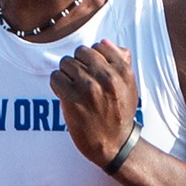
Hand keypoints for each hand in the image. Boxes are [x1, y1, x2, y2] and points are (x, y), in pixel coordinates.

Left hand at [50, 41, 139, 166]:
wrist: (114, 144)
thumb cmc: (120, 113)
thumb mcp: (130, 86)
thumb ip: (121, 61)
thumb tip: (103, 41)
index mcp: (123, 71)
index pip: (99, 46)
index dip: (93, 58)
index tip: (94, 72)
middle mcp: (107, 77)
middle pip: (80, 52)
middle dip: (79, 64)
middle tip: (82, 81)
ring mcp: (89, 88)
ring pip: (66, 63)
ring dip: (67, 74)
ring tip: (74, 88)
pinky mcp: (72, 99)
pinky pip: (56, 77)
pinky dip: (58, 85)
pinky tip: (66, 95)